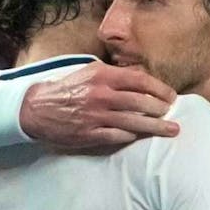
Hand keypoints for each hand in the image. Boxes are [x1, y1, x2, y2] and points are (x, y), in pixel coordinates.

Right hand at [19, 62, 179, 147]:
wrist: (36, 108)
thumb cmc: (67, 89)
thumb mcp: (88, 72)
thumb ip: (113, 75)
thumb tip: (139, 80)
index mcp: (103, 76)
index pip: (140, 80)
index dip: (159, 88)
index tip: (171, 96)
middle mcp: (102, 95)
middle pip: (142, 102)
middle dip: (162, 109)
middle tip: (172, 113)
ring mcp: (97, 116)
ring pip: (134, 122)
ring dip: (156, 127)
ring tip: (171, 130)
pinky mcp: (91, 134)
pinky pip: (118, 136)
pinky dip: (132, 137)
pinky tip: (141, 137)